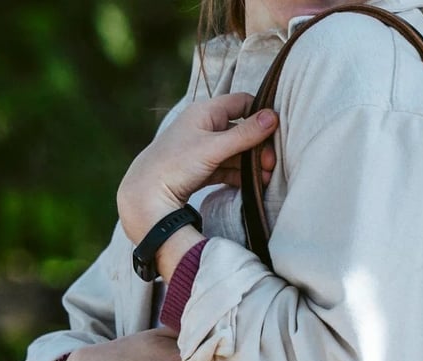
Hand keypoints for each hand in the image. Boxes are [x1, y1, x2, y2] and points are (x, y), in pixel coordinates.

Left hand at [117, 93, 278, 247]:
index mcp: (205, 112)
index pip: (241, 102)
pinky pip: (227, 167)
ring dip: (251, 164)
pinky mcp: (201, 168)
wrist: (147, 195)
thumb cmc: (176, 164)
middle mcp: (204, 126)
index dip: (260, 113)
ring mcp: (202, 148)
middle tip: (271, 164)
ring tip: (265, 178)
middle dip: (258, 146)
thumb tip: (273, 116)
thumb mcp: (214, 148)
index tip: (275, 131)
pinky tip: (251, 185)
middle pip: (241, 130)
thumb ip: (245, 134)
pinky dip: (240, 175)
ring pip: (235, 151)